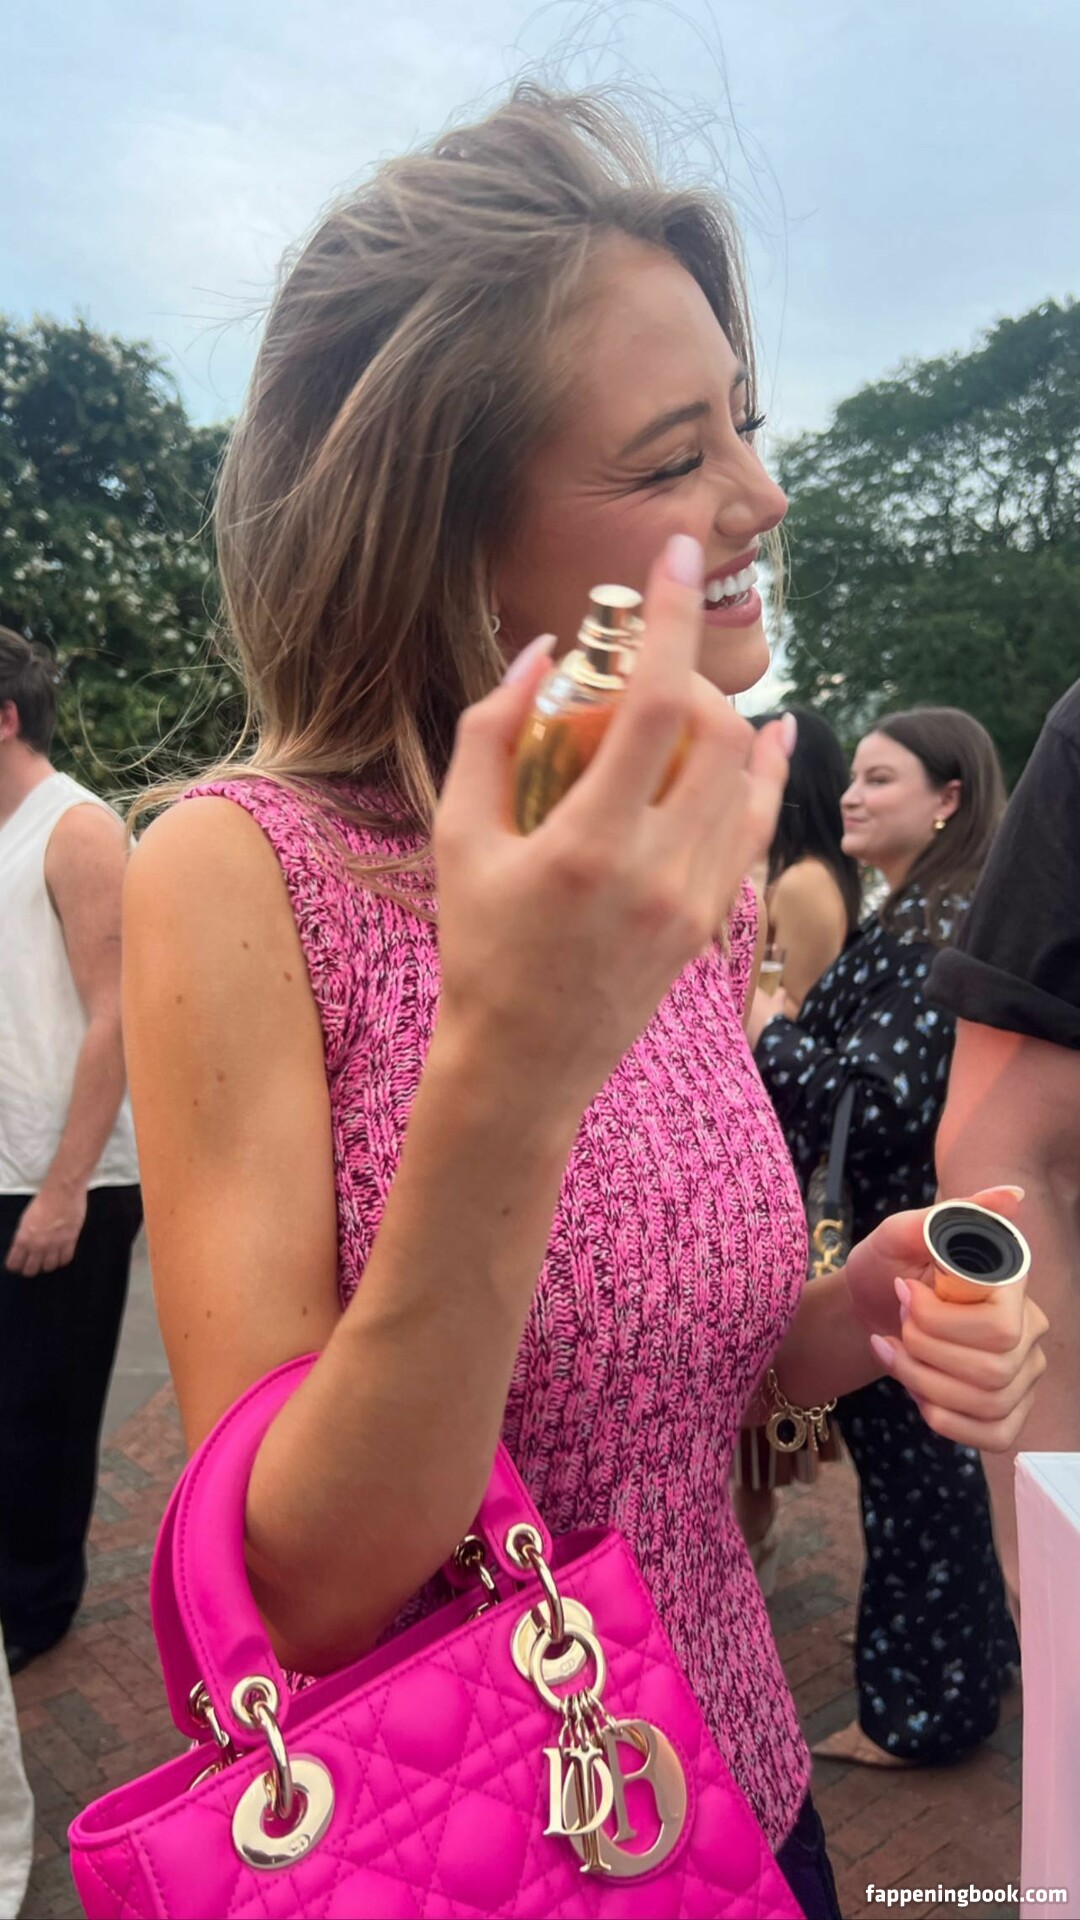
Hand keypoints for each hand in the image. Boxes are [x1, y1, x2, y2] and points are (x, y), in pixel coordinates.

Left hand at [4, 1182, 87, 1275]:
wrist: (62, 1192)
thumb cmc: (44, 1200)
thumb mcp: (26, 1220)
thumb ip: (24, 1236)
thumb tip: (25, 1247)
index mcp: (23, 1239)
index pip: (14, 1263)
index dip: (15, 1265)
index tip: (17, 1265)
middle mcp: (37, 1245)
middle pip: (31, 1270)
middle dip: (29, 1269)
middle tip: (32, 1265)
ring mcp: (54, 1245)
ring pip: (49, 1267)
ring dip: (47, 1265)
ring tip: (47, 1260)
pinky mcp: (69, 1241)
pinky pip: (65, 1260)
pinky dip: (62, 1260)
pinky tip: (60, 1256)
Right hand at [434, 535, 792, 1122]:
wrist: (523, 1064)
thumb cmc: (477, 948)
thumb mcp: (457, 839)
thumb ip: (487, 737)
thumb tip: (540, 654)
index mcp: (585, 847)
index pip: (652, 706)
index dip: (670, 618)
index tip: (678, 553)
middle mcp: (654, 873)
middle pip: (715, 731)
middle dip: (687, 671)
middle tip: (642, 660)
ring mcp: (693, 902)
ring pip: (744, 775)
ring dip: (721, 717)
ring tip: (681, 694)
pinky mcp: (709, 922)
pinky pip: (752, 827)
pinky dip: (762, 774)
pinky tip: (768, 736)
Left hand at [846, 1187, 1047, 1451]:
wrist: (871, 1310)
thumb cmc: (887, 1266)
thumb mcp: (896, 1236)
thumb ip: (945, 1219)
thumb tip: (1012, 1196)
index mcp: (1013, 1282)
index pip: (1001, 1328)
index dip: (941, 1322)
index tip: (903, 1293)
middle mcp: (1031, 1327)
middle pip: (994, 1370)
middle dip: (927, 1353)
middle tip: (898, 1325)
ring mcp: (1024, 1372)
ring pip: (990, 1403)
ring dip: (925, 1383)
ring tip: (895, 1352)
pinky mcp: (1008, 1410)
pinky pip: (993, 1435)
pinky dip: (944, 1417)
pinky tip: (917, 1392)